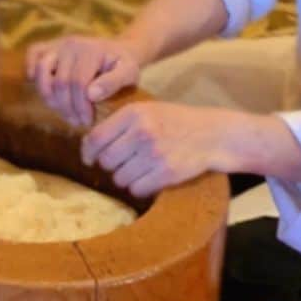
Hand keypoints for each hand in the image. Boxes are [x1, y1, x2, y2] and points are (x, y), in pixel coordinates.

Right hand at [26, 35, 141, 127]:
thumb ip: (113, 83)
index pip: (79, 84)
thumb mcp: (129, 74)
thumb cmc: (124, 65)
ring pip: (42, 71)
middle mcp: (72, 44)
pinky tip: (42, 88)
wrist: (119, 50)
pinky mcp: (50, 45)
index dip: (80, 107)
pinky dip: (31, 70)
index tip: (87, 121)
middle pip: (60, 82)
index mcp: (91, 51)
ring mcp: (59, 44)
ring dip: (49, 97)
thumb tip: (91, 95)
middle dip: (66, 107)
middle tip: (76, 122)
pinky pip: (33, 53)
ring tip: (63, 111)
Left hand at [81, 102, 228, 197]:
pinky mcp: (166, 173)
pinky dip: (139, 188)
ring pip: (120, 178)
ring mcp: (154, 154)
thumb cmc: (175, 122)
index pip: (96, 138)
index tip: (90, 159)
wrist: (212, 135)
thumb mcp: (147, 111)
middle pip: (106, 161)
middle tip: (121, 163)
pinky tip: (149, 178)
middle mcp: (142, 132)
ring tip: (138, 169)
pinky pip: (137, 189)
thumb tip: (88, 145)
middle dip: (110, 166)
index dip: (88, 152)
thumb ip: (120, 123)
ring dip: (125, 178)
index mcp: (133, 114)